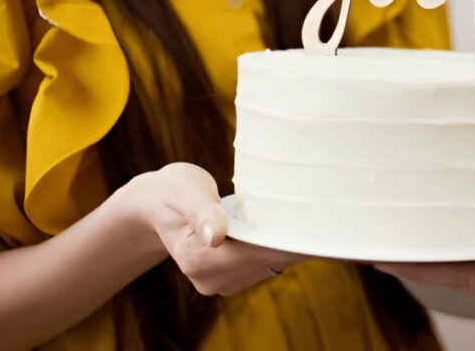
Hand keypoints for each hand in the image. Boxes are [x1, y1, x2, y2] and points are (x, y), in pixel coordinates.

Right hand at [127, 162, 306, 295]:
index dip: (284, 238)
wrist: (161, 205)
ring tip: (293, 213)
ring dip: (286, 241)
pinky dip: (279, 245)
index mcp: (196, 260)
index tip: (313, 221)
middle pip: (267, 260)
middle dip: (290, 238)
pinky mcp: (233, 277)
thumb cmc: (174, 192)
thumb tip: (216, 237)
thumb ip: (202, 212)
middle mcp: (209, 280)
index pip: (254, 252)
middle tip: (312, 211)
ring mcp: (222, 282)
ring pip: (271, 263)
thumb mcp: (186, 192)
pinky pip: (267, 262)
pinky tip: (282, 225)